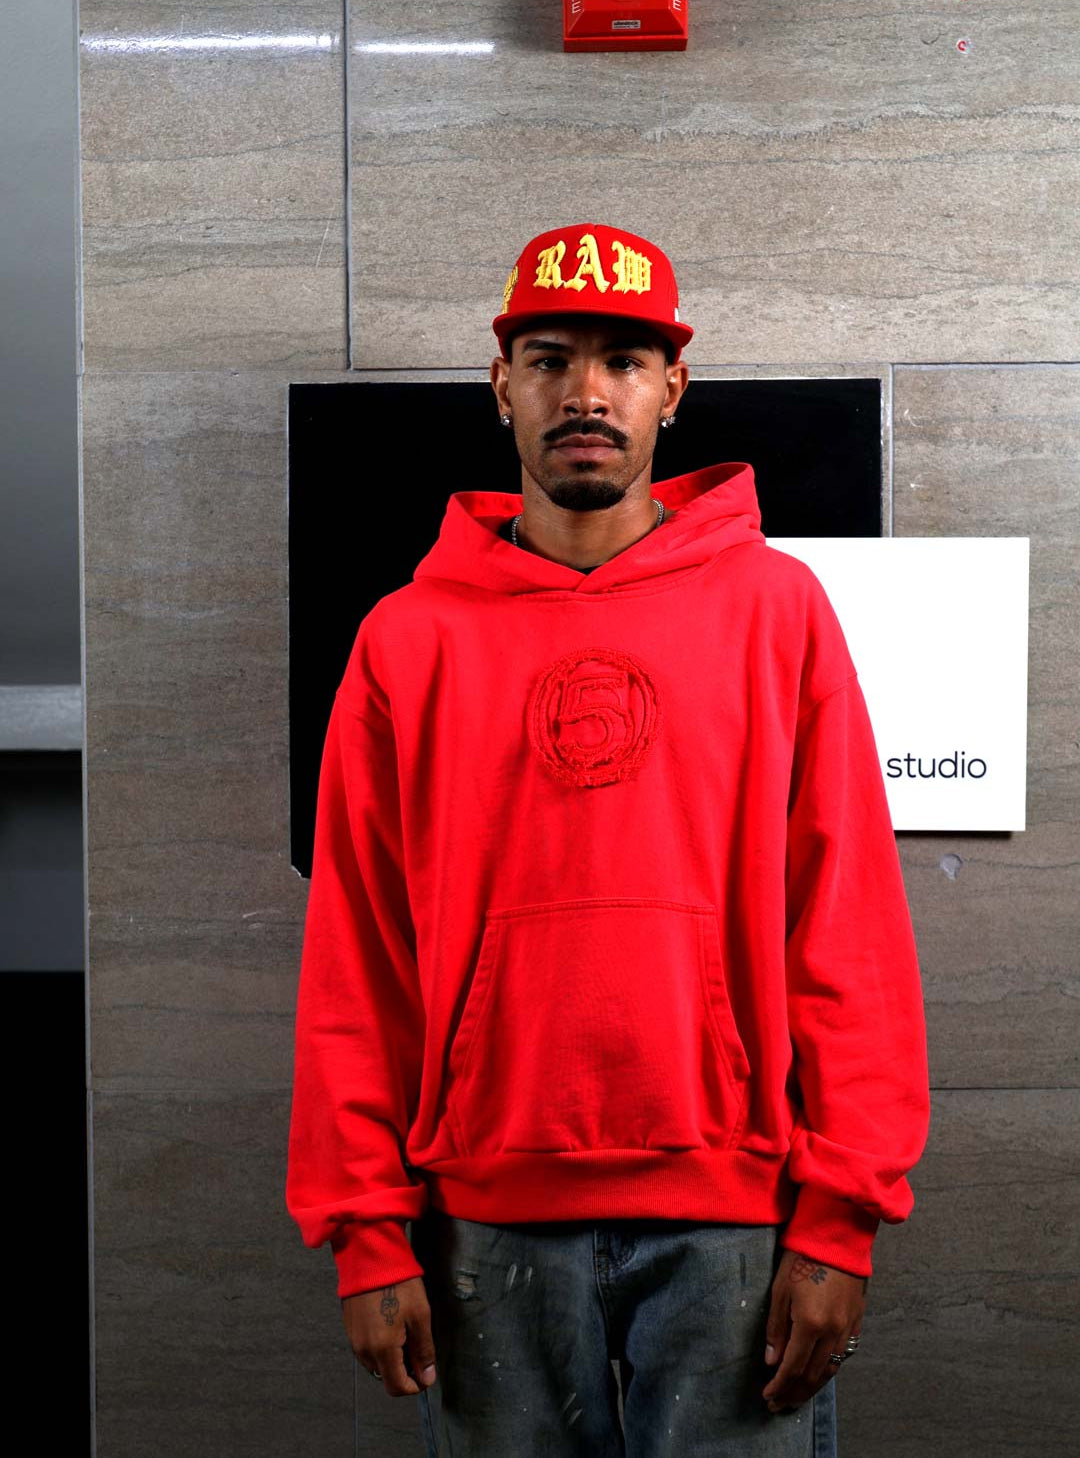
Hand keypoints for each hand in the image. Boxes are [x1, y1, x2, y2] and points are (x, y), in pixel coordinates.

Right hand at [341, 1275, 437, 1396]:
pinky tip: (390, 1324)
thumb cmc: (399, 1284)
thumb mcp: (420, 1316)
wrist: (370, 1256)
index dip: (414, 1386)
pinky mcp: (349, 1328)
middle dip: (404, 1370)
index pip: (396, 1387)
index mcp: (382, 1350)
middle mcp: (364, 1351)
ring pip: (376, 1363)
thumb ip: (424, 1351)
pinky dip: (380, 1346)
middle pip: (386, 1376)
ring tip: (405, 1332)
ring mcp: (354, 1340)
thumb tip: (427, 1379)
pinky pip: (367, 1349)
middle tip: (418, 1345)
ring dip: (392, 1358)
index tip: (426, 1373)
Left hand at [761, 1249, 865, 1412]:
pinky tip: (819, 1375)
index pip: (793, 1367)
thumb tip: (772, 1361)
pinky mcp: (857, 1321)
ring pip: (831, 1370)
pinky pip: (843, 1355)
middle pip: (813, 1375)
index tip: (767, 1396)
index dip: (779, 1386)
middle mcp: (832, 1332)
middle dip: (794, 1393)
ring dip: (812, 1387)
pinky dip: (829, 1371)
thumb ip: (776, 1328)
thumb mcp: (780, 1289)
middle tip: (778, 1405)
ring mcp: (848, 1328)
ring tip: (796, 1398)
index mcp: (811, 1324)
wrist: (837, 1237)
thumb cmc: (802, 1257)